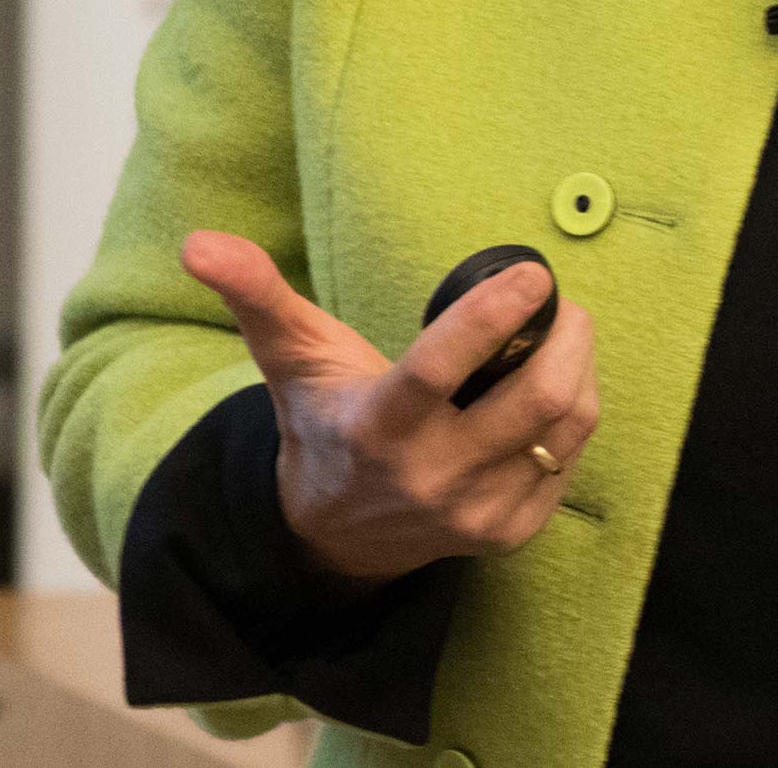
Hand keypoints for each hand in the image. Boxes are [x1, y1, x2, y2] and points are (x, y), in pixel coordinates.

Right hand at [179, 230, 600, 594]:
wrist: (334, 533)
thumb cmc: (321, 420)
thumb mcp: (289, 357)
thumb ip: (256, 294)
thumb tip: (198, 242)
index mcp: (376, 428)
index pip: (442, 368)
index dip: (493, 316)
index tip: (533, 273)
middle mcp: (429, 477)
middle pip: (534, 398)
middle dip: (565, 335)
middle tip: (560, 302)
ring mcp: (473, 513)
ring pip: (564, 426)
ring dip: (579, 368)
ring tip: (566, 334)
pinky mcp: (508, 534)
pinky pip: (569, 461)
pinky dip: (574, 414)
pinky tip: (556, 391)